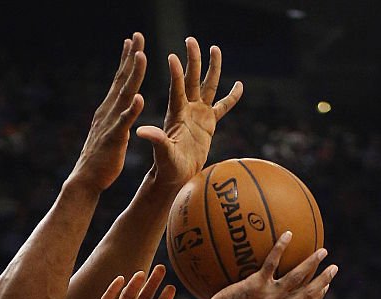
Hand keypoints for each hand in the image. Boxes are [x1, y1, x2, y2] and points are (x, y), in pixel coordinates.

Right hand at [69, 33, 147, 192]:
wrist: (85, 180)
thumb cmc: (99, 160)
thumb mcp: (109, 133)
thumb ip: (117, 118)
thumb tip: (125, 108)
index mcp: (108, 110)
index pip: (119, 80)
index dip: (126, 60)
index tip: (132, 41)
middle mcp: (107, 112)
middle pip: (121, 80)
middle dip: (130, 57)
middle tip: (137, 36)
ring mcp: (110, 124)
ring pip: (124, 95)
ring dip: (133, 76)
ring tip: (141, 56)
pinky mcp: (114, 138)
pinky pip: (124, 122)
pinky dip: (131, 110)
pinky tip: (139, 98)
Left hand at [137, 37, 243, 187]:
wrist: (176, 176)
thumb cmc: (166, 166)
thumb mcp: (162, 152)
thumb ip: (155, 139)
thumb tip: (141, 131)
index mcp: (176, 114)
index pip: (177, 89)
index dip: (176, 73)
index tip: (173, 56)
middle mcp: (187, 109)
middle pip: (192, 79)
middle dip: (193, 60)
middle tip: (191, 40)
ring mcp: (198, 114)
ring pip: (208, 86)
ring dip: (212, 68)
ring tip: (215, 48)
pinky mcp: (209, 123)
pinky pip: (223, 107)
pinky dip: (231, 97)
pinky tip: (240, 85)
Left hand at [203, 231, 336, 298]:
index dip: (317, 296)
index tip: (325, 287)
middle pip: (310, 292)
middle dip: (324, 279)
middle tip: (334, 268)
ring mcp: (270, 295)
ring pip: (298, 276)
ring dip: (312, 263)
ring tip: (322, 251)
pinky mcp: (256, 284)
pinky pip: (272, 262)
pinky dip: (281, 247)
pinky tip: (287, 234)